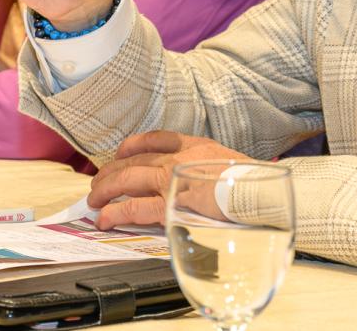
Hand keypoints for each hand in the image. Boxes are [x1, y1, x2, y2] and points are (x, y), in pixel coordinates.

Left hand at [87, 131, 252, 228]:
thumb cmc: (253, 182)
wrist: (262, 191)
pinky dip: (116, 212)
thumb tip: (201, 178)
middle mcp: (178, 157)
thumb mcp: (230, 162)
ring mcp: (173, 179)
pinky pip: (136, 207)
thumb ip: (209, 166)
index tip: (120, 153)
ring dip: (106, 190)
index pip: (154, 138)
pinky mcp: (171, 204)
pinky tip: (105, 218)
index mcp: (194, 145)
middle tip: (98, 183)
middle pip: (134, 160)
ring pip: (128, 180)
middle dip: (111, 172)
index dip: (132, 146)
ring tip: (94, 201)